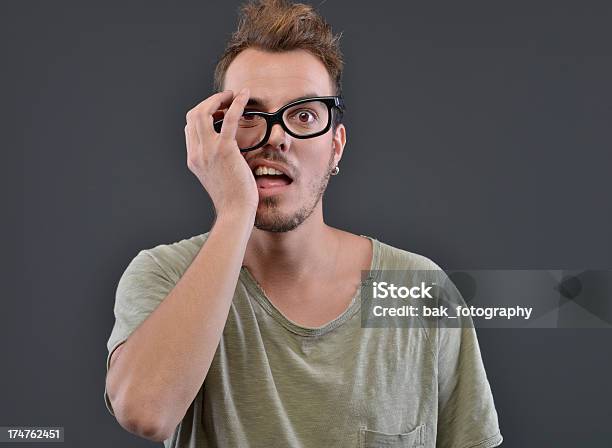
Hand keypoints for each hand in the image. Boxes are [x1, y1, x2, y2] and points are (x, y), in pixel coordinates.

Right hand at [185, 88, 258, 217]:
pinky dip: (236, 103)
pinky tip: (245, 95)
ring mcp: (208, 151)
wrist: (235, 211)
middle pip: (193, 115)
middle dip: (208, 102)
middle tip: (225, 99)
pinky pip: (228, 119)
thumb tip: (228, 152)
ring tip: (233, 96)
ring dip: (218, 99)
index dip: (203, 114)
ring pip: (204, 112)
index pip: (190, 127)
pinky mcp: (224, 150)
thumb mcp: (218, 178)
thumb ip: (216, 162)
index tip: (218, 112)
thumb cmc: (233, 198)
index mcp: (193, 159)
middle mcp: (197, 153)